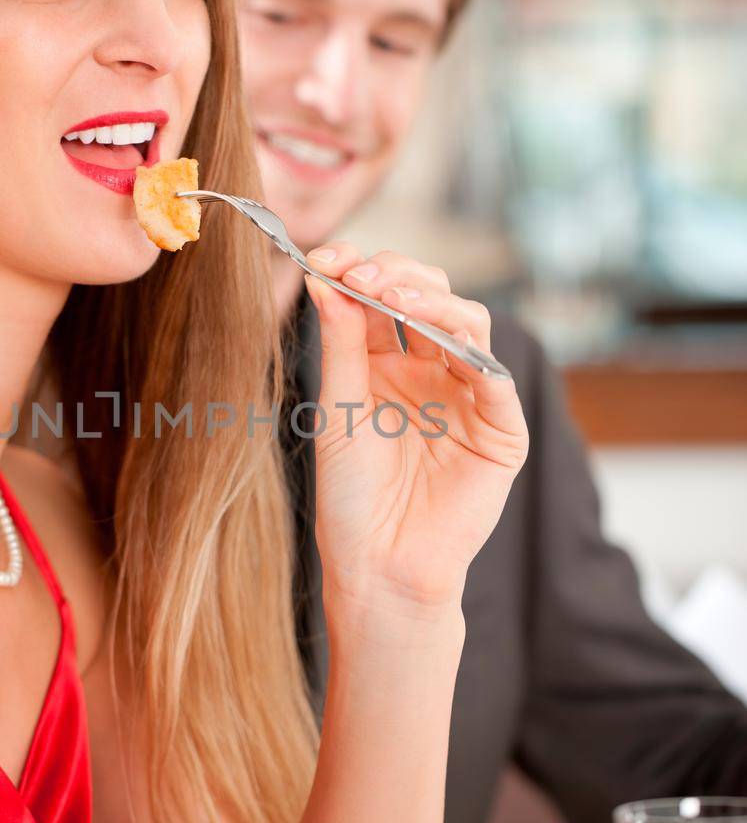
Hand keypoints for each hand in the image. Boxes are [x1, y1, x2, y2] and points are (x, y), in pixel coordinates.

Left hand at [301, 244, 528, 611]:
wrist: (379, 565)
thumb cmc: (351, 497)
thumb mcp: (339, 409)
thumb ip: (339, 343)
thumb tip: (322, 276)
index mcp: (385, 364)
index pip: (381, 296)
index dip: (360, 269)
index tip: (328, 257)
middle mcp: (430, 371)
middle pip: (428, 296)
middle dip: (395, 274)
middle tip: (360, 274)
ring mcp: (467, 395)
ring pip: (466, 322)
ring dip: (429, 299)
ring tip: (391, 294)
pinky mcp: (499, 427)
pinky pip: (493, 374)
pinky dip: (468, 346)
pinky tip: (437, 332)